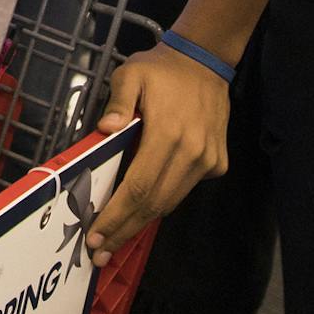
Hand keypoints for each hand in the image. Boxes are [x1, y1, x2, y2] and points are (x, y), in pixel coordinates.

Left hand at [84, 42, 229, 262]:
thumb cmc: (160, 69)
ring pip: (171, 201)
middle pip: (154, 203)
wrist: (205, 62)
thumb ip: (118, 103)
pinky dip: (163, 201)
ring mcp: (207, 161)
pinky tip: (143, 209)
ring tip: (117, 238)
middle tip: (100, 251)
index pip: (138, 188)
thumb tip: (104, 130)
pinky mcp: (217, 163)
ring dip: (143, 222)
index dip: (116, 216)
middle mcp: (190, 154)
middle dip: (125, 230)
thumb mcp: (131, 74)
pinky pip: (184, 189)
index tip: (96, 236)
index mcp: (166, 134)